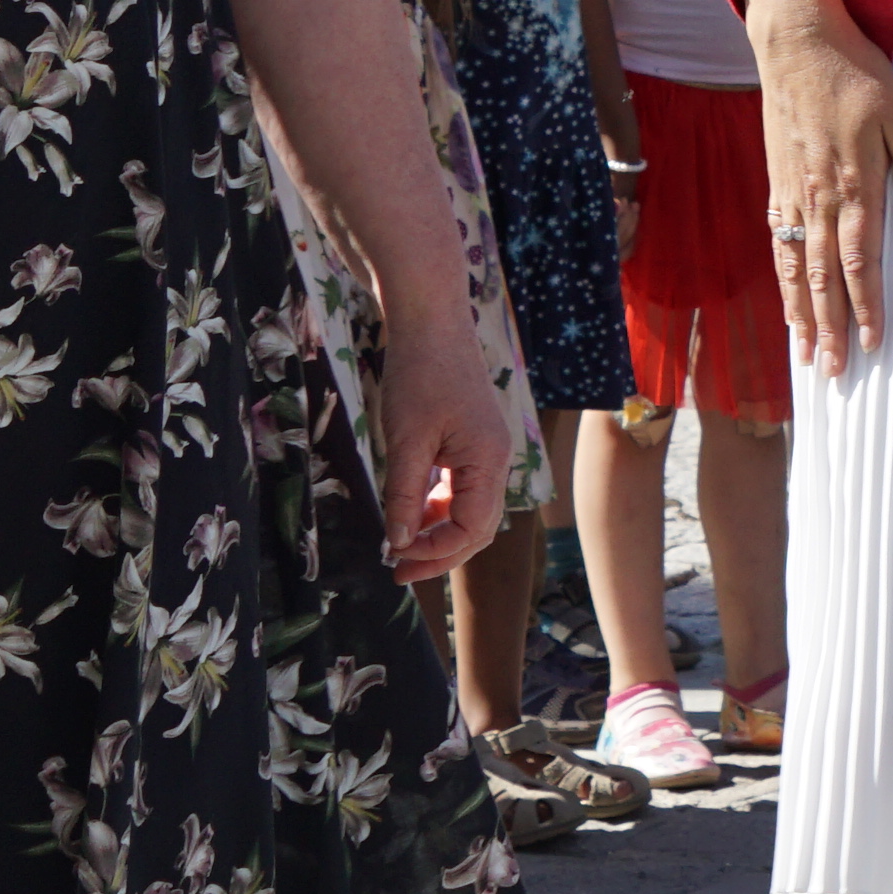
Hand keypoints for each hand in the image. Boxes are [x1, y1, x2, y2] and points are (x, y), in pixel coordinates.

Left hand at [361, 317, 505, 584]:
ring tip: (399, 547)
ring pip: (471, 511)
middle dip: (439, 553)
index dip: (434, 553)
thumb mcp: (406, 441)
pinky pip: (464, 489)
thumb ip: (405, 496)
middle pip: (478, 527)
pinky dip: (439, 508)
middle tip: (397, 571)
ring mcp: (489, 451)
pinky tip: (411, 511)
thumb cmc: (420, 375)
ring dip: (438, 533)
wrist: (432, 322)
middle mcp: (497, 460)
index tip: (395, 560)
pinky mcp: (475, 442)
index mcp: (489, 461)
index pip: (471, 529)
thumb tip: (398, 543)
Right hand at [745, 0, 892, 365]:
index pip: (861, 260)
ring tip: (807, 354)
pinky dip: (783, 280)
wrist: (795, 44)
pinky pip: (777, 245)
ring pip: (795, 268)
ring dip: (802, 314)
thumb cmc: (854, 75)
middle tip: (835, 372)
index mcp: (853, 184)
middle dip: (830, 327)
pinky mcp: (775, 184)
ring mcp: (790, 194)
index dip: (869, 305)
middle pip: (823, 277)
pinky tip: (788, 302)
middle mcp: (817, 198)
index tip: (875, 344)